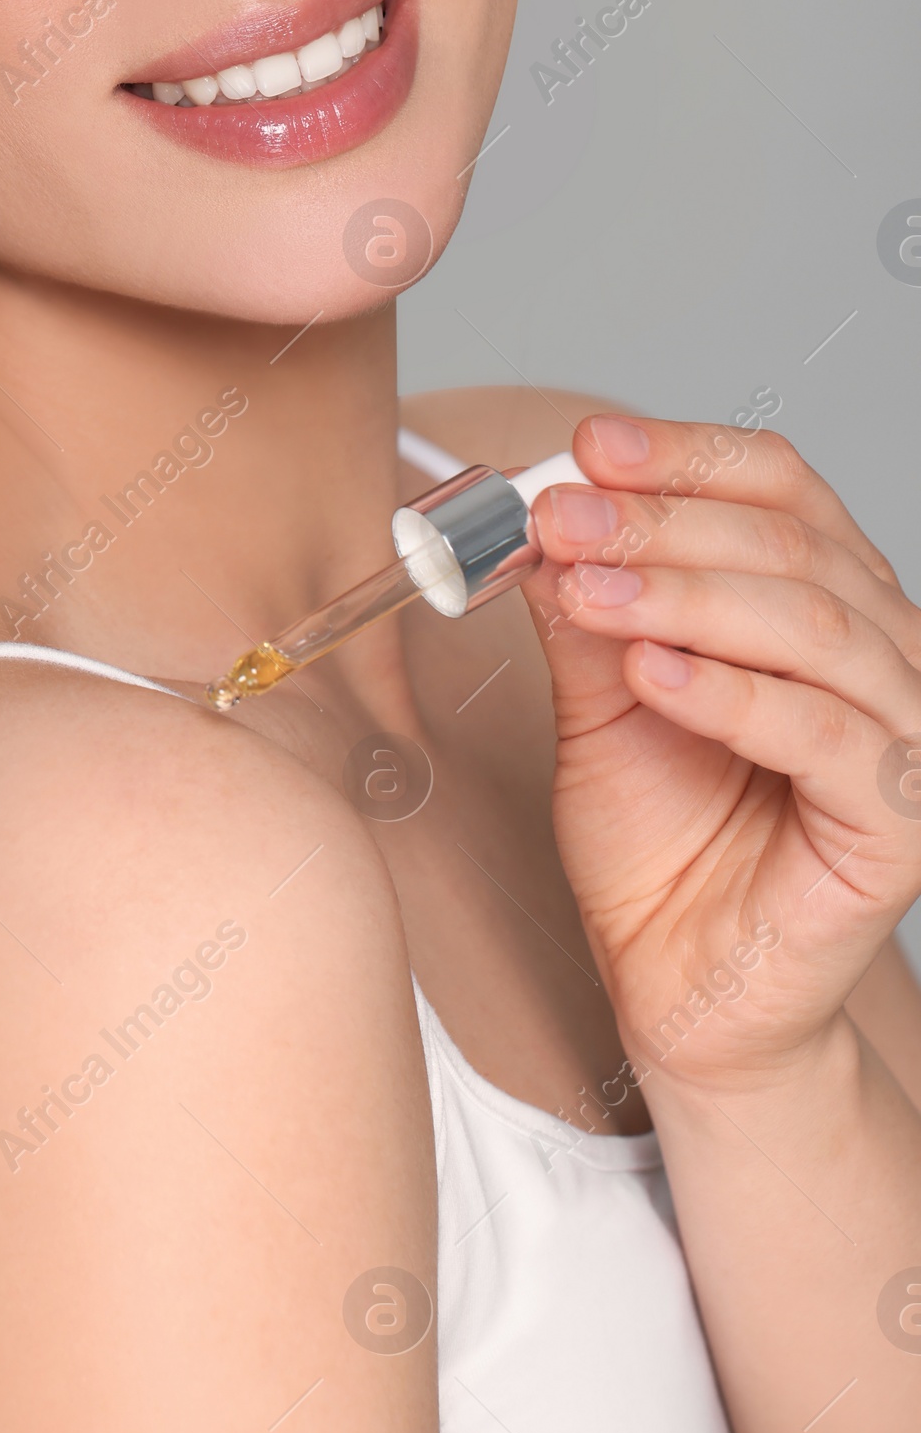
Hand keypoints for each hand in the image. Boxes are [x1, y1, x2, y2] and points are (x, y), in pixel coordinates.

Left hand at [521, 416, 920, 1091]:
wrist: (678, 985)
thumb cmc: (660, 844)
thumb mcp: (601, 703)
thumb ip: (590, 614)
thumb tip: (548, 518)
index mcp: (830, 604)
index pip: (782, 489)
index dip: (686, 458)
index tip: (586, 447)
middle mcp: (889, 655)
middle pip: (790, 548)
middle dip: (661, 523)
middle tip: (559, 518)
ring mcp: (908, 740)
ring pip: (809, 628)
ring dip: (685, 595)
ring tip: (586, 589)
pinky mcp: (900, 826)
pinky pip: (822, 737)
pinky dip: (730, 695)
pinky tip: (651, 674)